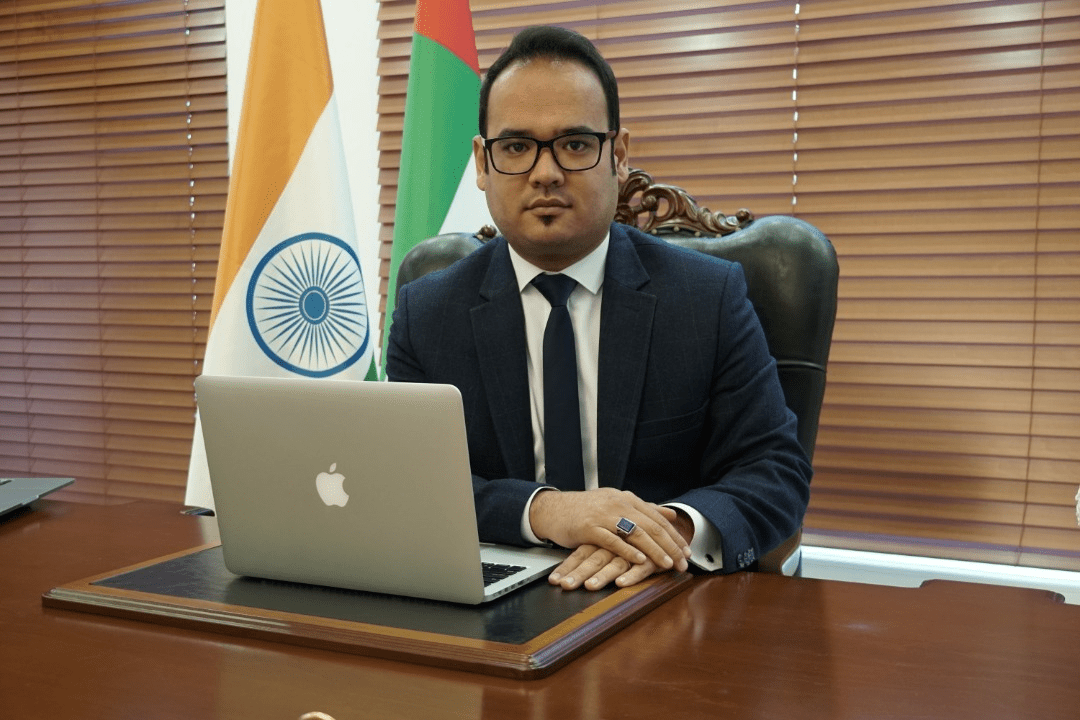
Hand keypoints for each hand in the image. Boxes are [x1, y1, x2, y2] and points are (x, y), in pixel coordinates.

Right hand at [529, 487, 690, 573]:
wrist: (553, 509)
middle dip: (669, 545)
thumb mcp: (616, 504)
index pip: (657, 518)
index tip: (687, 551)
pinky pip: (613, 540)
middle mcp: (618, 504)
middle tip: (683, 562)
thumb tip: (670, 514)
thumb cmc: (585, 510)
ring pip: (635, 532)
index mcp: (626, 499)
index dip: (673, 535)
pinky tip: (639, 560)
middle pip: (650, 525)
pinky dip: (628, 550)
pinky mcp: (589, 527)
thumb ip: (644, 509)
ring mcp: (604, 515)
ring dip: (654, 550)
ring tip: (667, 563)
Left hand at [549, 544, 660, 590]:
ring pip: (615, 564)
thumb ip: (589, 553)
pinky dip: (631, 575)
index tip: (554, 581)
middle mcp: (616, 545)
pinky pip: (641, 568)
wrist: (664, 531)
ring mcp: (633, 552)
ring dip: (601, 576)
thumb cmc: (633, 540)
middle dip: (579, 573)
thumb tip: (563, 572)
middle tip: (566, 585)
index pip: (582, 553)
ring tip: (589, 587)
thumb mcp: (610, 544)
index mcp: (604, 539)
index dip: (568, 567)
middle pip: (594, 559)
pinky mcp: (651, 559)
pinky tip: (621, 583)